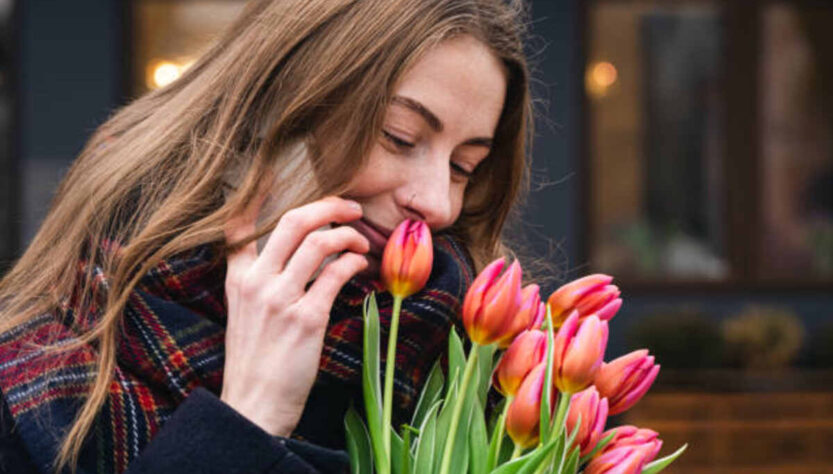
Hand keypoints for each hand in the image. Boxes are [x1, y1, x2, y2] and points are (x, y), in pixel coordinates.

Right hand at [221, 195, 368, 435]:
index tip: (274, 174)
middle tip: (351, 207)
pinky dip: (354, 262)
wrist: (254, 405)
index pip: (240, 224)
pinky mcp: (306, 318)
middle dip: (328, 206)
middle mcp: (255, 281)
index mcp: (237, 278)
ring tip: (361, 242)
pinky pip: (336, 273)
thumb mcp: (243, 314)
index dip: (257, 195)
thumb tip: (294, 255)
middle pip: (293, 222)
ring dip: (348, 235)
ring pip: (319, 242)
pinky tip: (361, 265)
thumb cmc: (255, 360)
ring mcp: (279, 298)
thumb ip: (258, 281)